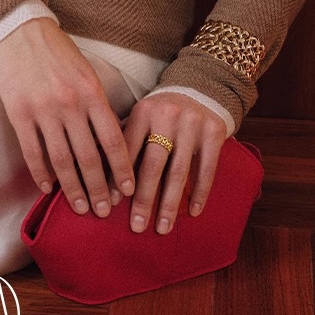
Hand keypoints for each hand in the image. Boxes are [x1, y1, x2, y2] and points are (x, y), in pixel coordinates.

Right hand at [0, 19, 136, 217]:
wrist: (20, 30)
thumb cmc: (57, 51)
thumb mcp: (86, 72)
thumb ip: (97, 104)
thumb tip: (107, 142)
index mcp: (91, 92)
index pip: (112, 140)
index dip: (122, 169)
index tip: (128, 190)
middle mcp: (69, 103)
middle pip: (89, 157)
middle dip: (99, 188)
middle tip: (104, 212)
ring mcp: (43, 110)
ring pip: (62, 160)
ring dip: (72, 188)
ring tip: (80, 207)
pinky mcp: (19, 113)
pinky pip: (32, 151)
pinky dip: (41, 173)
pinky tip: (48, 189)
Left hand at [121, 91, 227, 233]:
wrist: (201, 87)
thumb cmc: (163, 111)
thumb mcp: (142, 115)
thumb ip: (125, 140)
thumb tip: (100, 175)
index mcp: (143, 112)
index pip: (127, 149)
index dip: (118, 178)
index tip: (111, 204)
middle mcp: (167, 116)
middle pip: (153, 165)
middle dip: (144, 199)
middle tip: (137, 226)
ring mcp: (192, 125)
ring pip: (179, 172)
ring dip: (170, 203)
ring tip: (162, 228)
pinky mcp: (214, 132)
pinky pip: (206, 169)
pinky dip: (199, 192)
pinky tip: (192, 212)